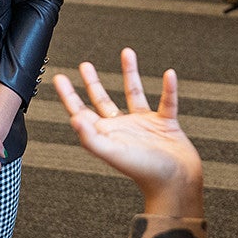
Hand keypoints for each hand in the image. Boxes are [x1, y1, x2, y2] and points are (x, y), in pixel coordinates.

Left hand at [54, 48, 202, 217]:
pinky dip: (168, 88)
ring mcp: (144, 125)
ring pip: (134, 93)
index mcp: (107, 135)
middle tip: (84, 65)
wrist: (177, 184)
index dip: (69, 95)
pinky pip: (166, 101)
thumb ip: (92, 138)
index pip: (82, 111)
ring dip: (130, 73)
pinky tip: (169, 75)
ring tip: (126, 53)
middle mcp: (123, 128)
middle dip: (93, 82)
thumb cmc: (145, 174)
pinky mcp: (166, 124)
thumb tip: (73, 119)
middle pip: (103, 100)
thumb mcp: (114, 154)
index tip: (60, 78)